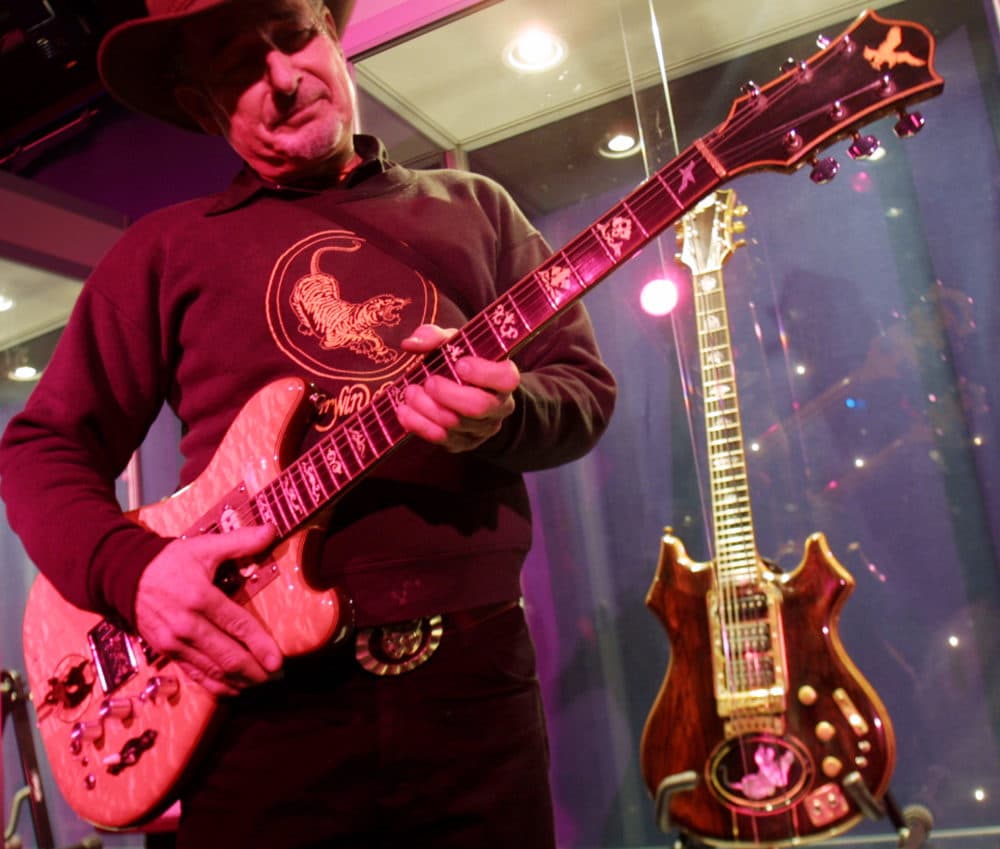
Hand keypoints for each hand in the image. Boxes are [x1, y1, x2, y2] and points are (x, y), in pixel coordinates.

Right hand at [134, 524, 282, 696]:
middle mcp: (187, 625)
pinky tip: (233, 689)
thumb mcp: (205, 547)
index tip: (278, 661)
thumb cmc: (169, 561)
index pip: (237, 626)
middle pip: (227, 656)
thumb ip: (240, 541)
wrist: (124, 575)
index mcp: (200, 598)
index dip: (260, 645)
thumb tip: (271, 531)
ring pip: (212, 670)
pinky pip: (194, 675)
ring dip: (238, 681)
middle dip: (255, 670)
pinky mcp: (165, 652)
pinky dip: (215, 686)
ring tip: (261, 683)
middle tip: (276, 676)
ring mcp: (174, 643)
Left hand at [397, 324, 519, 452]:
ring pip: (456, 424)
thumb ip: (434, 338)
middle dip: (449, 395)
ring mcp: (483, 428)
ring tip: (409, 392)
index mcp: (504, 377)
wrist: (465, 390)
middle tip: (429, 382)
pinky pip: (442, 439)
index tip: (460, 364)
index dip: (484, 373)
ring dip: (427, 408)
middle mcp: (499, 406)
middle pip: (479, 406)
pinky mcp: (464, 443)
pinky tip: (404, 412)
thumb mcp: (453, 343)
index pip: (506, 379)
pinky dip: (419, 425)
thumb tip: (410, 344)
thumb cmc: (461, 360)